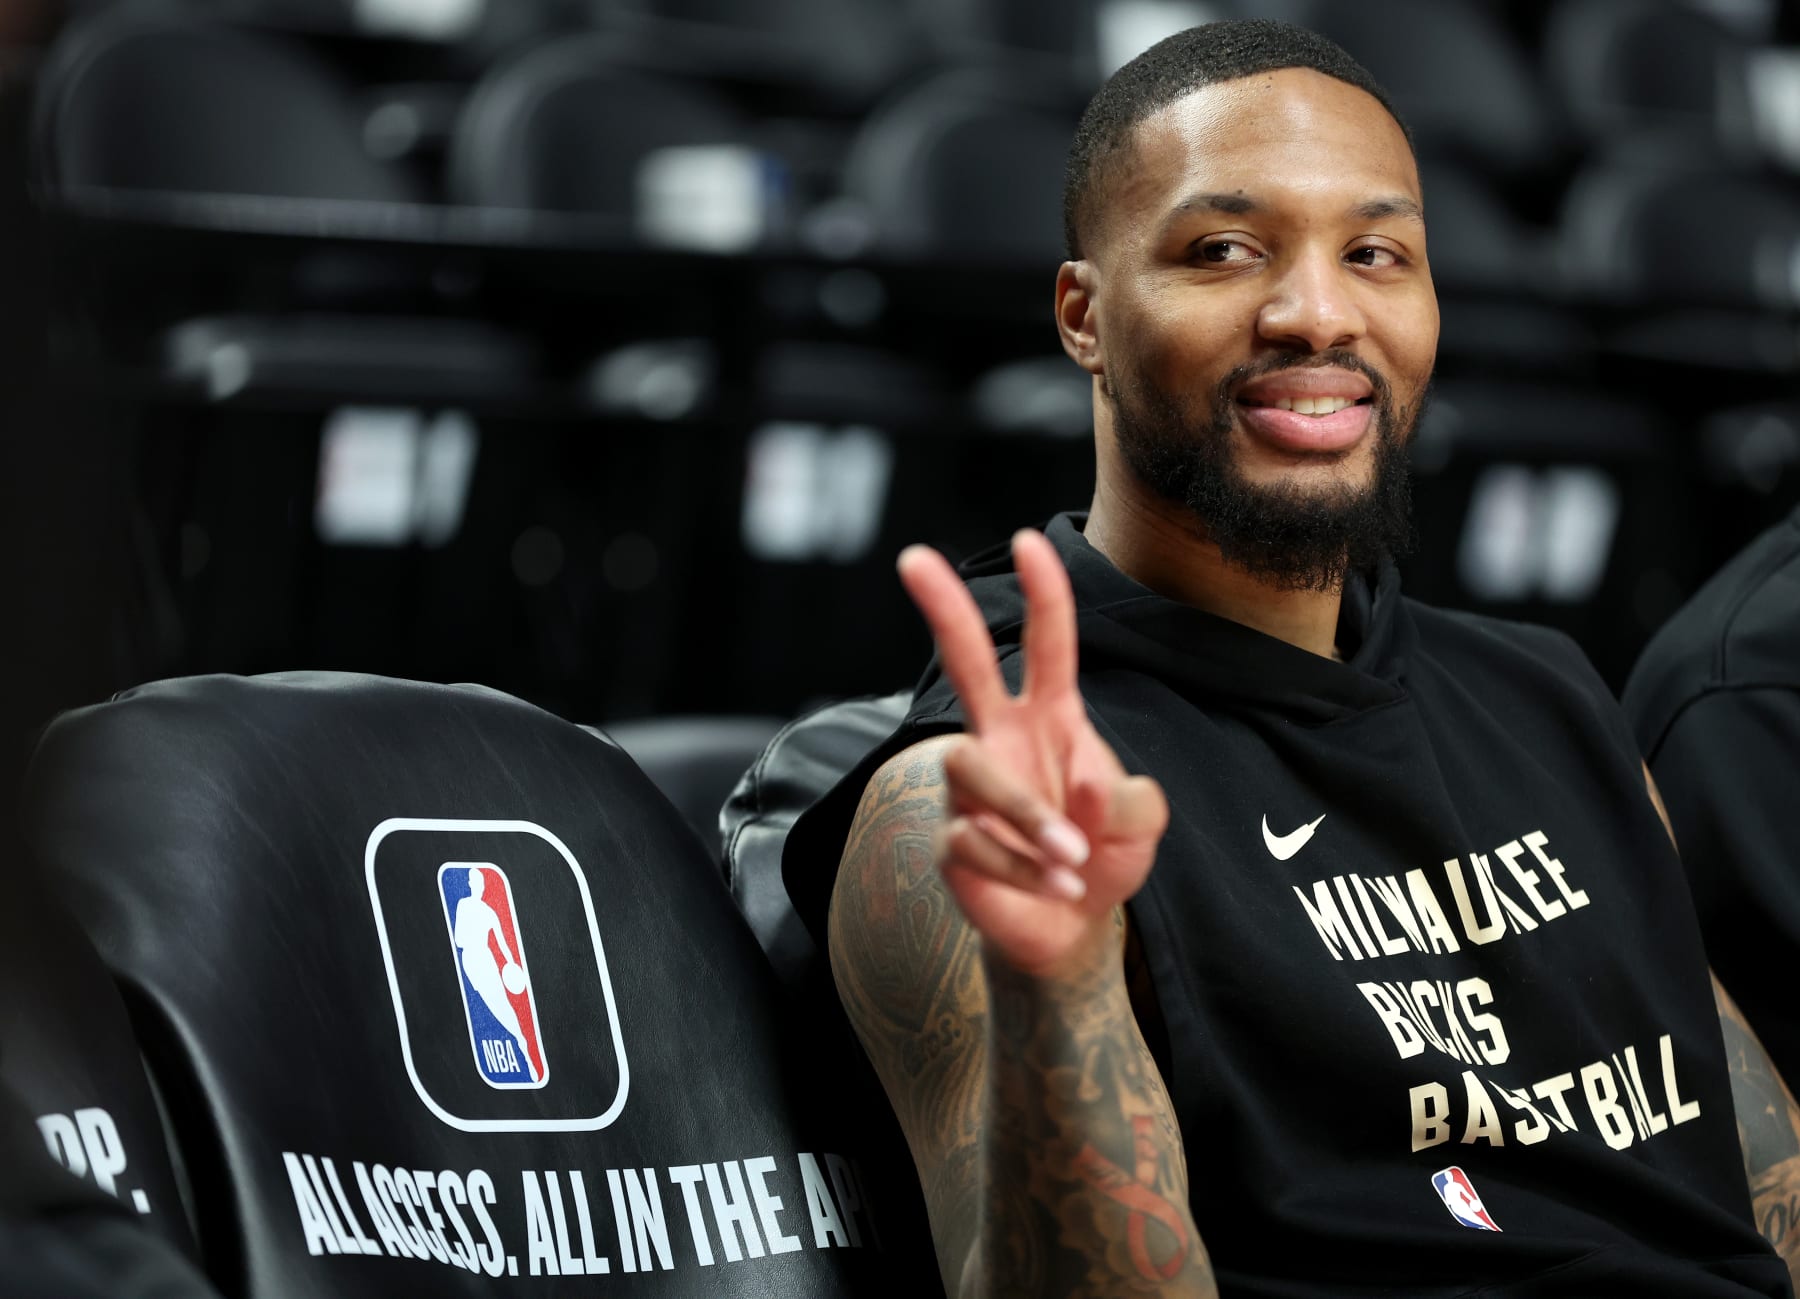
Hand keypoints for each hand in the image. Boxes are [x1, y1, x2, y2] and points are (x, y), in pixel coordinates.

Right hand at [897, 529, 1168, 980]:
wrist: (1071, 927)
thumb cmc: (1104, 855)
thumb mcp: (1143, 824)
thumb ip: (1132, 799)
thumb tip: (1081, 780)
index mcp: (1051, 717)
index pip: (1046, 645)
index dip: (1042, 594)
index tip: (1029, 542)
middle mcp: (1000, 737)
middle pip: (964, 662)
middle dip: (941, 608)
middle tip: (912, 557)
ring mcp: (968, 787)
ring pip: (971, 768)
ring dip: (1029, 816)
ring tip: (1074, 859)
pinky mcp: (950, 839)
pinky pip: (975, 841)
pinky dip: (1027, 871)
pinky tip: (1059, 890)